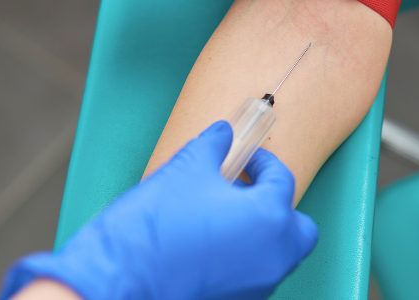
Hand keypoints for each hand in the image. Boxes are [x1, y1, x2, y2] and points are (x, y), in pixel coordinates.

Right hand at [0, 121, 318, 298]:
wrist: (121, 280)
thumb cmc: (154, 227)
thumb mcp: (186, 169)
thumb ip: (214, 146)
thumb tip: (224, 134)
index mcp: (270, 218)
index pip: (282, 180)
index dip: (262, 162)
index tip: (245, 157)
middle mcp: (274, 255)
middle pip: (297, 227)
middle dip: (276, 205)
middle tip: (244, 191)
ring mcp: (260, 284)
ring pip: (277, 253)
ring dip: (260, 231)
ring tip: (222, 216)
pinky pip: (255, 273)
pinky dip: (244, 257)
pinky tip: (210, 244)